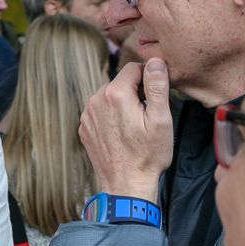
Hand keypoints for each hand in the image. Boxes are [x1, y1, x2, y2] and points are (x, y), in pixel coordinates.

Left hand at [79, 59, 172, 200]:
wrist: (127, 184)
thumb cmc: (148, 154)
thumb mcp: (160, 119)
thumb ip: (157, 86)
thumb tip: (155, 61)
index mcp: (114, 94)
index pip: (133, 68)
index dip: (149, 77)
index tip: (157, 94)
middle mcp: (95, 101)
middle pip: (120, 82)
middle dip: (135, 91)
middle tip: (148, 113)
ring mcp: (86, 115)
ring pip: (108, 96)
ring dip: (122, 103)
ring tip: (135, 125)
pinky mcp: (84, 128)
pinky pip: (99, 112)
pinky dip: (111, 116)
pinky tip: (122, 132)